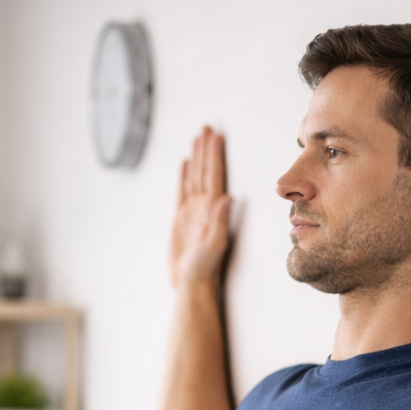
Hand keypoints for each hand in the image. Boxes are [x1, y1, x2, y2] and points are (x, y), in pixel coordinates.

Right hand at [169, 126, 232, 286]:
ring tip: (198, 137)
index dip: (214, 155)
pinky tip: (186, 163)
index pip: (213, 175)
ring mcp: (192, 211)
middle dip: (206, 148)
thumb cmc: (204, 268)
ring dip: (197, 157)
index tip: (216, 136)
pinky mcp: (181, 218)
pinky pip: (182, 190)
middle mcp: (203, 206)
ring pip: (194, 176)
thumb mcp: (214, 245)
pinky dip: (184, 175)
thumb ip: (220, 221)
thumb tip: (228, 198)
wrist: (191, 282)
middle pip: (204, 170)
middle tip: (207, 127)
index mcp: (211, 208)